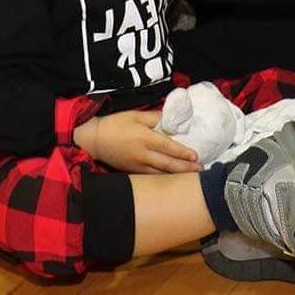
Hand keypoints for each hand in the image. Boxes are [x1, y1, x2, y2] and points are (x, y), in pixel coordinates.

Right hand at [74, 110, 201, 173]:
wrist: (94, 139)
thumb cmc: (116, 124)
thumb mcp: (136, 115)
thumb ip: (155, 117)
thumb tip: (171, 119)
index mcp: (145, 138)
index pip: (169, 147)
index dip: (183, 152)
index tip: (196, 156)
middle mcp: (143, 155)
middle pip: (168, 164)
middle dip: (185, 168)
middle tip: (200, 170)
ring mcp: (136, 166)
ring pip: (160, 174)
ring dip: (176, 175)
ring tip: (190, 176)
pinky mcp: (131, 171)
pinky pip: (150, 177)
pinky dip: (163, 178)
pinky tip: (172, 178)